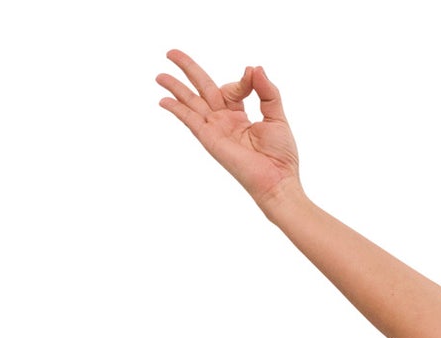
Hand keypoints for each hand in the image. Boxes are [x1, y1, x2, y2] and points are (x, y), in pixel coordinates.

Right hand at [155, 50, 300, 209]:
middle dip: (187, 69)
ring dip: (174, 87)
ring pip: (191, 101)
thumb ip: (267, 92)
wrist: (278, 181)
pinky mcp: (209, 138)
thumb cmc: (281, 156)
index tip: (251, 75)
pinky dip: (176, 109)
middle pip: (202, 87)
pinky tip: (163, 101)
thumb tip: (255, 68)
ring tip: (159, 76)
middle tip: (170, 53)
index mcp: (239, 115)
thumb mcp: (277, 117)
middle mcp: (224, 120)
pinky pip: (189, 120)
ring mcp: (215, 128)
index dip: (242, 80)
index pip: (231, 88)